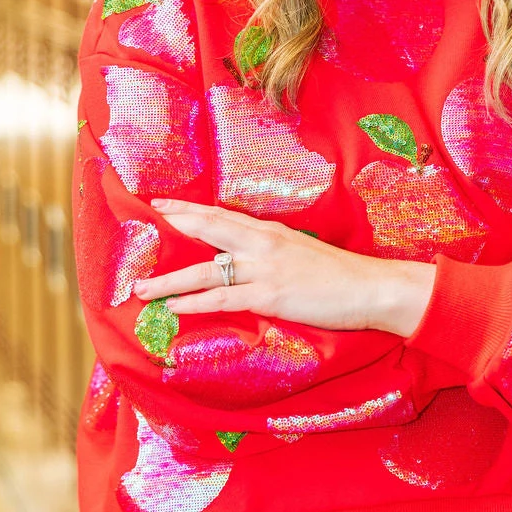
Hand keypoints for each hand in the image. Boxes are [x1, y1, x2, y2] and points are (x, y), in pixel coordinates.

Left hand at [134, 199, 432, 337]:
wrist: (369, 286)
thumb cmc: (337, 274)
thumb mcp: (300, 252)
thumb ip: (270, 251)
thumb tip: (243, 258)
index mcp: (269, 231)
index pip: (221, 214)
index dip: (189, 209)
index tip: (161, 204)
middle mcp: (262, 243)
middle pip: (208, 228)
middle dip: (174, 225)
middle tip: (144, 222)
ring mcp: (265, 268)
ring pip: (207, 269)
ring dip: (170, 279)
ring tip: (141, 288)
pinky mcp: (271, 295)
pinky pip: (225, 298)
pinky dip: (197, 301)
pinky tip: (176, 306)